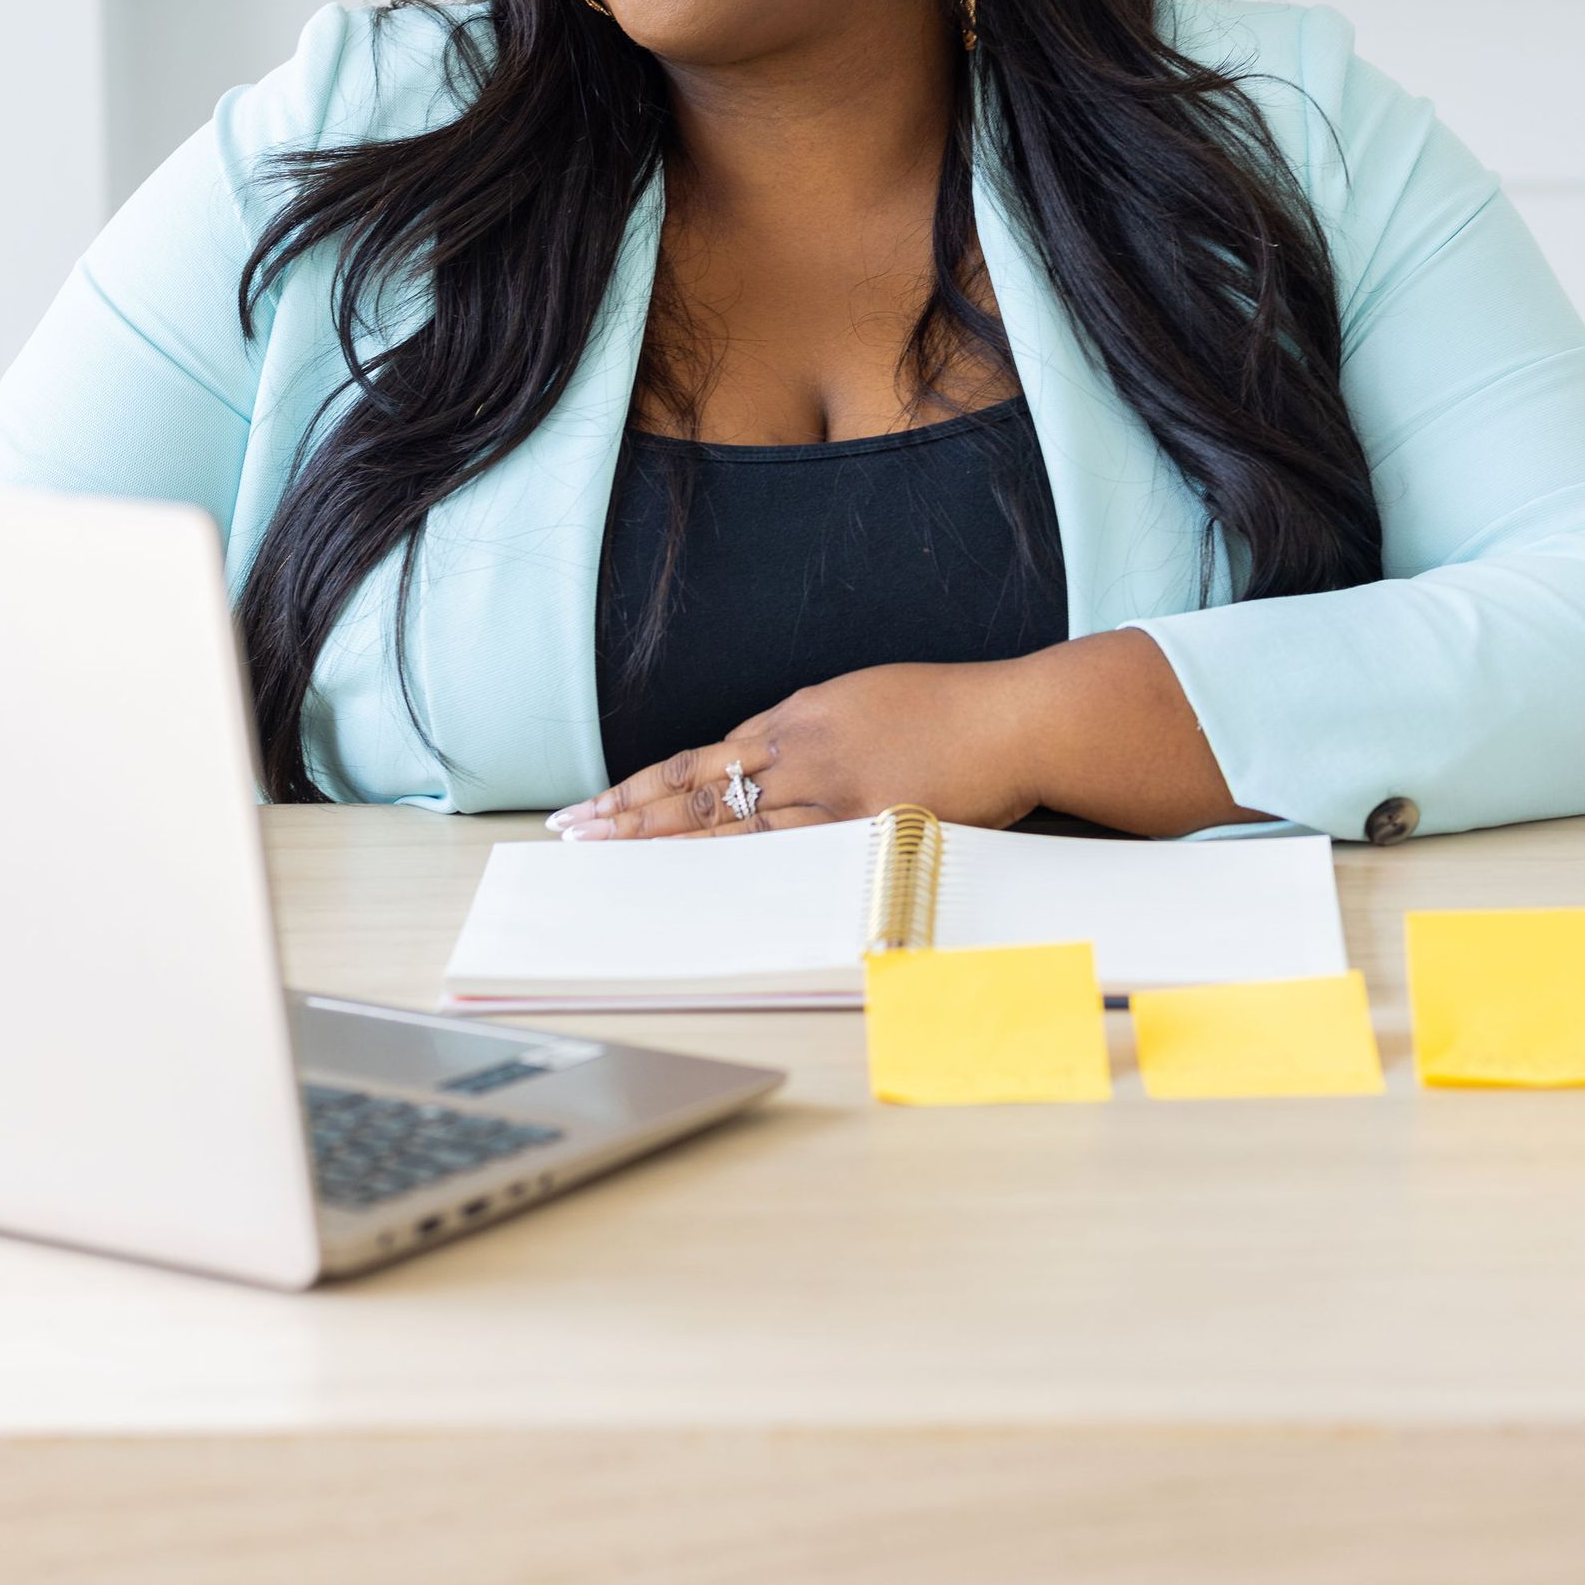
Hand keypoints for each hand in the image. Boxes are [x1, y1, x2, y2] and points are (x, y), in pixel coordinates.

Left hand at [547, 632, 1262, 840]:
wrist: (1016, 718)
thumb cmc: (951, 712)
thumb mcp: (868, 701)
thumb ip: (816, 730)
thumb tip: (770, 759)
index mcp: (799, 714)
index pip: (701, 758)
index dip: (643, 785)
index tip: (594, 805)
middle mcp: (801, 746)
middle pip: (695, 786)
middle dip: (626, 813)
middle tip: (568, 834)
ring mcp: (829, 786)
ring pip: (726, 819)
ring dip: (659, 841)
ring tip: (603, 857)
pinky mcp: (862, 821)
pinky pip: (785, 851)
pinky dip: (731, 867)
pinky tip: (693, 883)